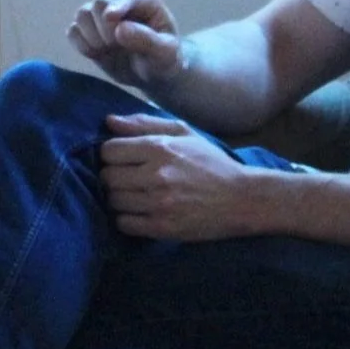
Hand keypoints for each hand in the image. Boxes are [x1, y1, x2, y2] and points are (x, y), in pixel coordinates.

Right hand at [68, 0, 186, 90]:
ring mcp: (101, 13)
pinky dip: (82, 45)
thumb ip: (147, 40)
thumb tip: (121, 29)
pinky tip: (98, 53)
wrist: (151, 74)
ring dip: (93, 37)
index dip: (116, 5)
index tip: (111, 19)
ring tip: (109, 49)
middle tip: (116, 45)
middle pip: (98, 4)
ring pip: (82, 15)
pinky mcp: (87, 29)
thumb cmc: (164, 59)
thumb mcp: (165, 53)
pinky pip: (73, 32)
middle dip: (105, 29)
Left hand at [99, 112, 260, 240]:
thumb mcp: (184, 133)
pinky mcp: (162, 227)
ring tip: (136, 196)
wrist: (242, 199)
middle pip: (107, 177)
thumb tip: (109, 121)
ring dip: (120, 199)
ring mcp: (158, 203)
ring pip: (113, 201)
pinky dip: (127, 219)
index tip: (123, 160)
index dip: (112, 155)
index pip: (109, 151)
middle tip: (129, 180)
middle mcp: (156, 174)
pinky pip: (123, 223)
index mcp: (160, 147)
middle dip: (114, 177)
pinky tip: (141, 213)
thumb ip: (145, 124)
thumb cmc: (211, 163)